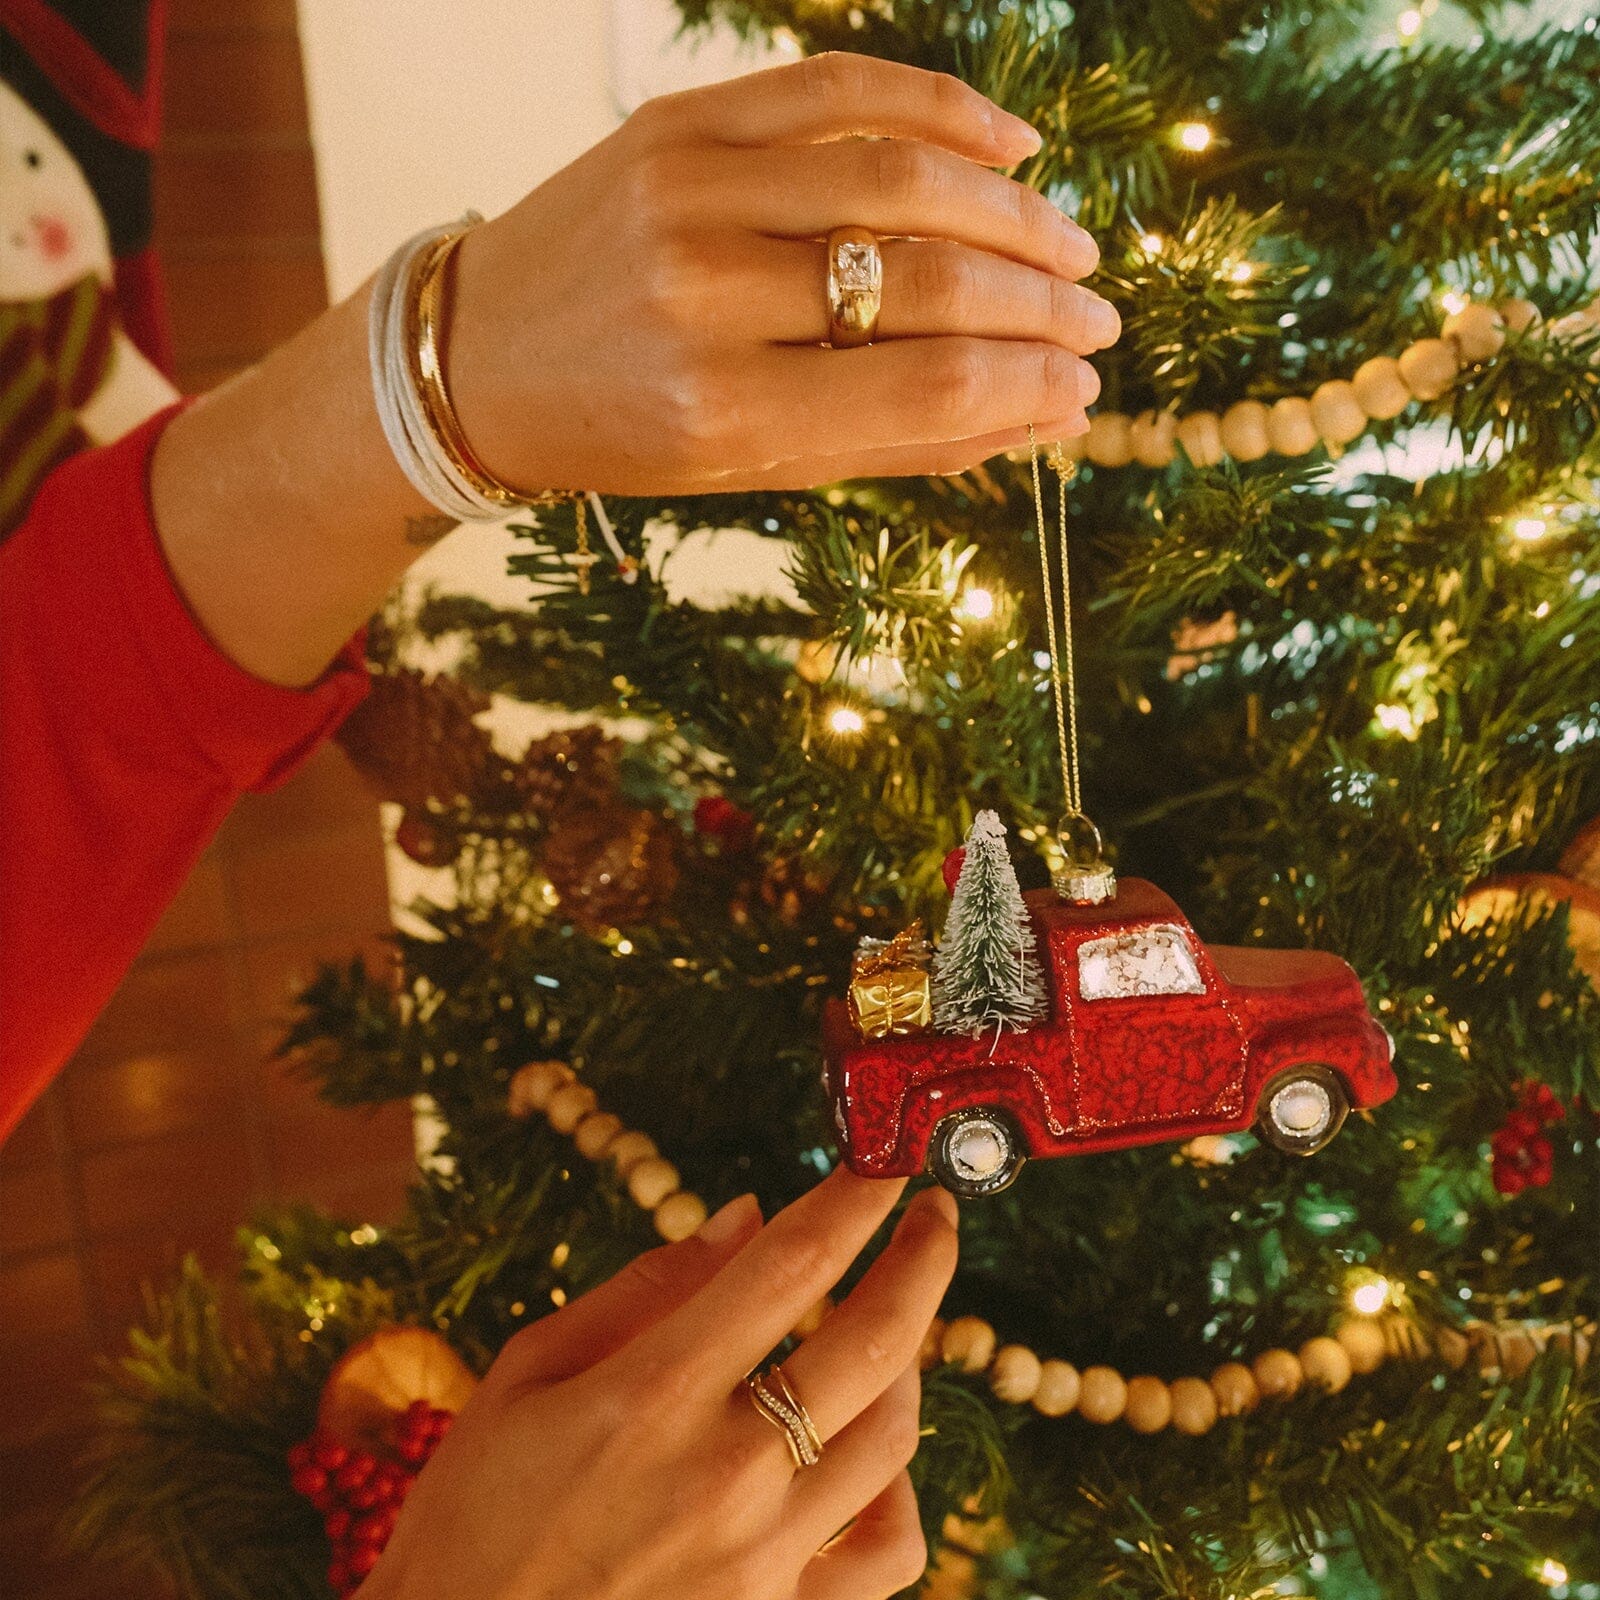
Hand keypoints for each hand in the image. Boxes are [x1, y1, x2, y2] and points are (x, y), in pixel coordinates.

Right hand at [362, 1171, 959, 1599]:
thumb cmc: (472, 1521)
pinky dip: (900, 1491)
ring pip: (895, 1439)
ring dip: (911, 1362)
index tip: (883, 1161)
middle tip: (935, 1215)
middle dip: (923, 1258)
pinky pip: (888, 1554)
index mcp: (650, 1395)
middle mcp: (723, 1473)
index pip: (789, 1265)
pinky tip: (873, 1457)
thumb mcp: (524, 1377)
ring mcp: (762, 1560)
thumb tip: (745, 1217)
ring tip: (892, 1327)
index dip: (852, 1198)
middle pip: (874, 1343)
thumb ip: (642, 1291)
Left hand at [450, 53, 1115, 493]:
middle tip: (1097, 321)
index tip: (1084, 389)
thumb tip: (1040, 417)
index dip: (1028, 386)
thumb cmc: (623, 434)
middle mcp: (703, 294)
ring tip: (1070, 249)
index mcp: (720, 408)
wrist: (482, 355)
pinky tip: (1010, 141)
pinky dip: (940, 106)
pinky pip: (836, 87)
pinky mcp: (676, 122)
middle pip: (928, 278)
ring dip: (1011, 210)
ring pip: (898, 174)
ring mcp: (687, 191)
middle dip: (1039, 306)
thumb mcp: (750, 470)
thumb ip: (893, 443)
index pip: (924, 386)